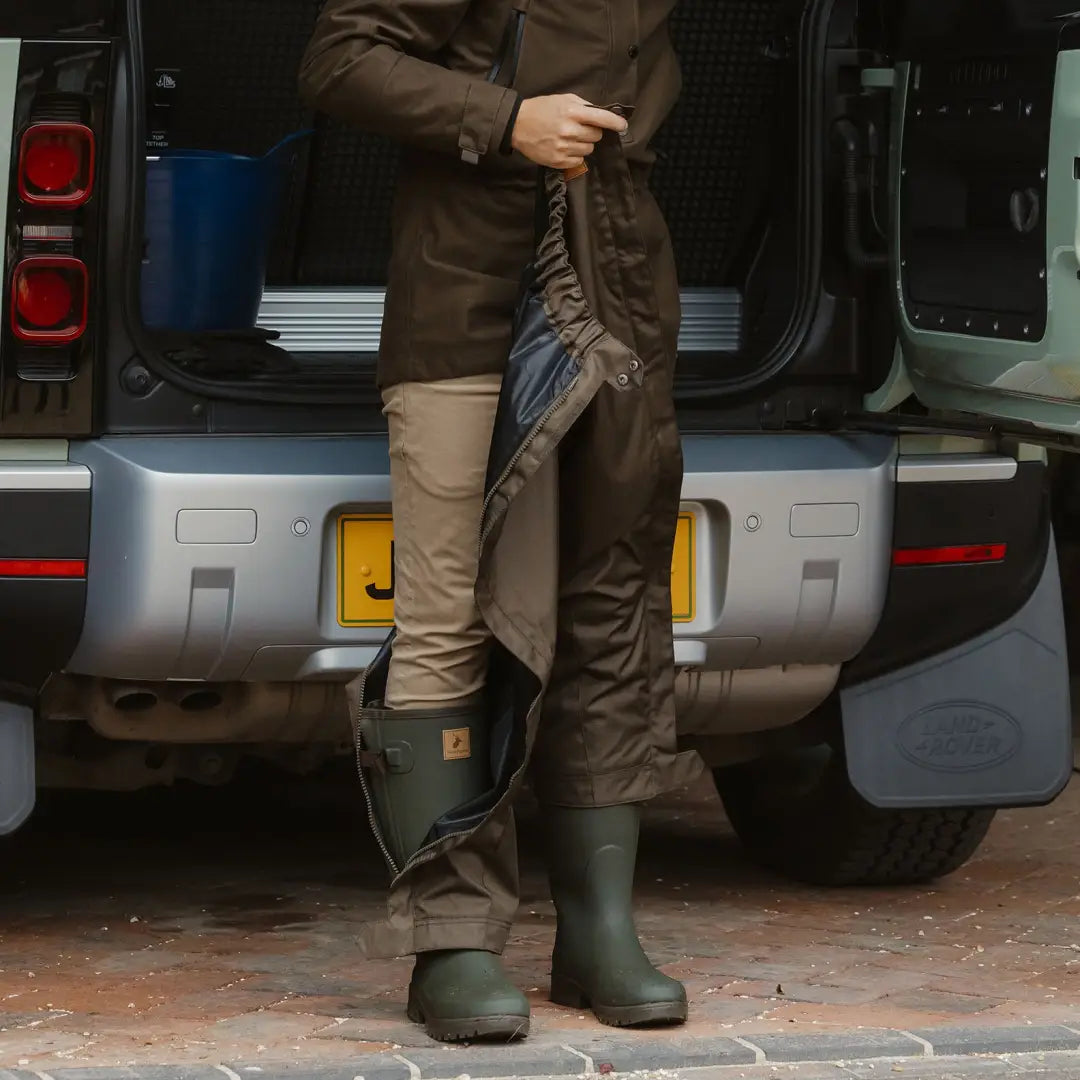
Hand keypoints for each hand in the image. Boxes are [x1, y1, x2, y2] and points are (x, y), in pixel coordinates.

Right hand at [510, 94, 627, 168]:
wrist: (518, 125)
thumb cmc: (542, 109)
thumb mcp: (563, 99)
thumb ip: (583, 106)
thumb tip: (602, 114)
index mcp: (572, 112)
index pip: (601, 118)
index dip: (615, 122)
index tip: (623, 126)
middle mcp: (570, 131)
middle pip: (596, 136)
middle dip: (592, 132)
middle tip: (579, 128)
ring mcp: (564, 147)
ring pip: (589, 149)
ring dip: (583, 144)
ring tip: (569, 138)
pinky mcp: (558, 161)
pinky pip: (579, 160)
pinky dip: (575, 155)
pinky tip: (564, 147)